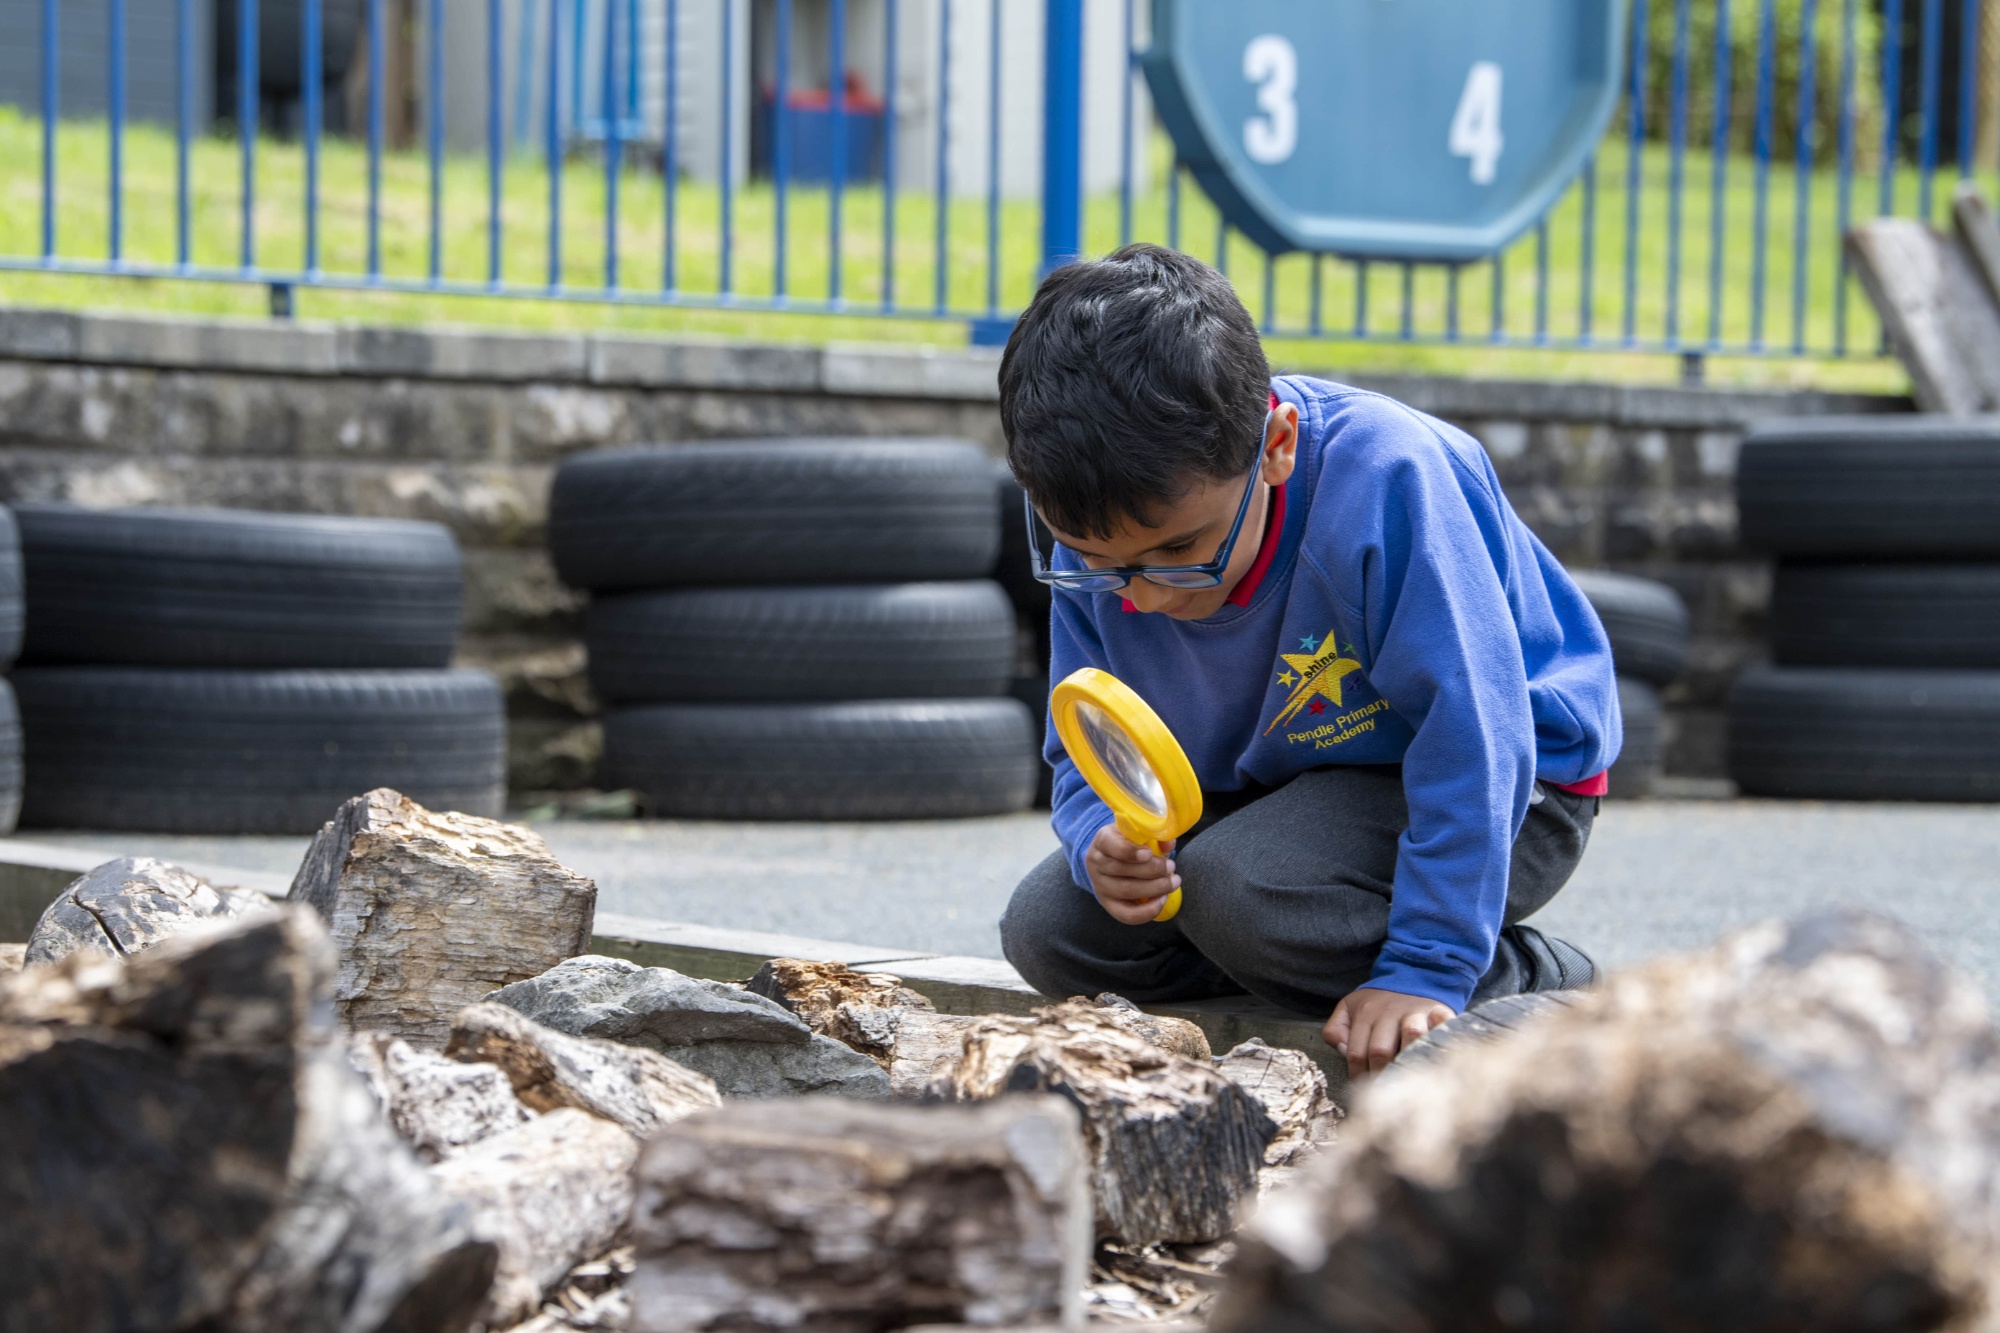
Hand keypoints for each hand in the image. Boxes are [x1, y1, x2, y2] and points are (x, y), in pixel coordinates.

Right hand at [1086, 825, 1179, 924]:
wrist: (1110, 860)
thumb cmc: (1128, 843)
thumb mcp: (1137, 833)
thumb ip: (1154, 835)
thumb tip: (1169, 844)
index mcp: (1103, 840)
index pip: (1109, 844)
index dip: (1129, 851)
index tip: (1149, 853)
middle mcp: (1096, 864)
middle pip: (1120, 869)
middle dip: (1152, 869)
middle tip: (1171, 867)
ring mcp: (1100, 886)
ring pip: (1126, 891)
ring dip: (1155, 888)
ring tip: (1174, 882)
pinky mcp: (1109, 905)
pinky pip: (1127, 914)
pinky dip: (1148, 910)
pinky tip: (1163, 899)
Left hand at [1324, 987, 1454, 1078]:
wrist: (1411, 976)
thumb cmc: (1378, 1002)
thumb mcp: (1349, 1008)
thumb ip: (1336, 1029)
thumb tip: (1343, 1051)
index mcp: (1365, 1014)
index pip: (1356, 1053)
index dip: (1358, 1075)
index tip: (1364, 1090)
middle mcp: (1390, 1012)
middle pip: (1381, 1050)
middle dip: (1380, 1075)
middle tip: (1384, 1092)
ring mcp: (1415, 1012)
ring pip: (1411, 1036)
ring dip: (1408, 1060)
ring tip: (1407, 1081)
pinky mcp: (1438, 1011)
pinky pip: (1443, 1023)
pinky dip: (1442, 1035)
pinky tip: (1439, 1052)